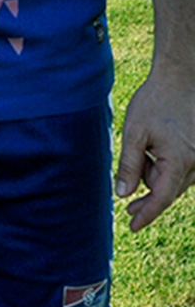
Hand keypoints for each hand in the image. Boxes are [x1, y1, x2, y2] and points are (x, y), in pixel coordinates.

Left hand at [116, 67, 194, 229]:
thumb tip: (123, 194)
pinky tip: (153, 152)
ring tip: (141, 159)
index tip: (133, 227)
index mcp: (180, 161)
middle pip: (168, 189)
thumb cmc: (155, 103)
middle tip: (126, 208)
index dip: (147, 214)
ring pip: (176, 180)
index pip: (162, 198)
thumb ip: (129, 165)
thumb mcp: (134, 133)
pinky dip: (166, 167)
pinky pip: (183, 169)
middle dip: (148, 195)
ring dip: (156, 177)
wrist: (180, 79)